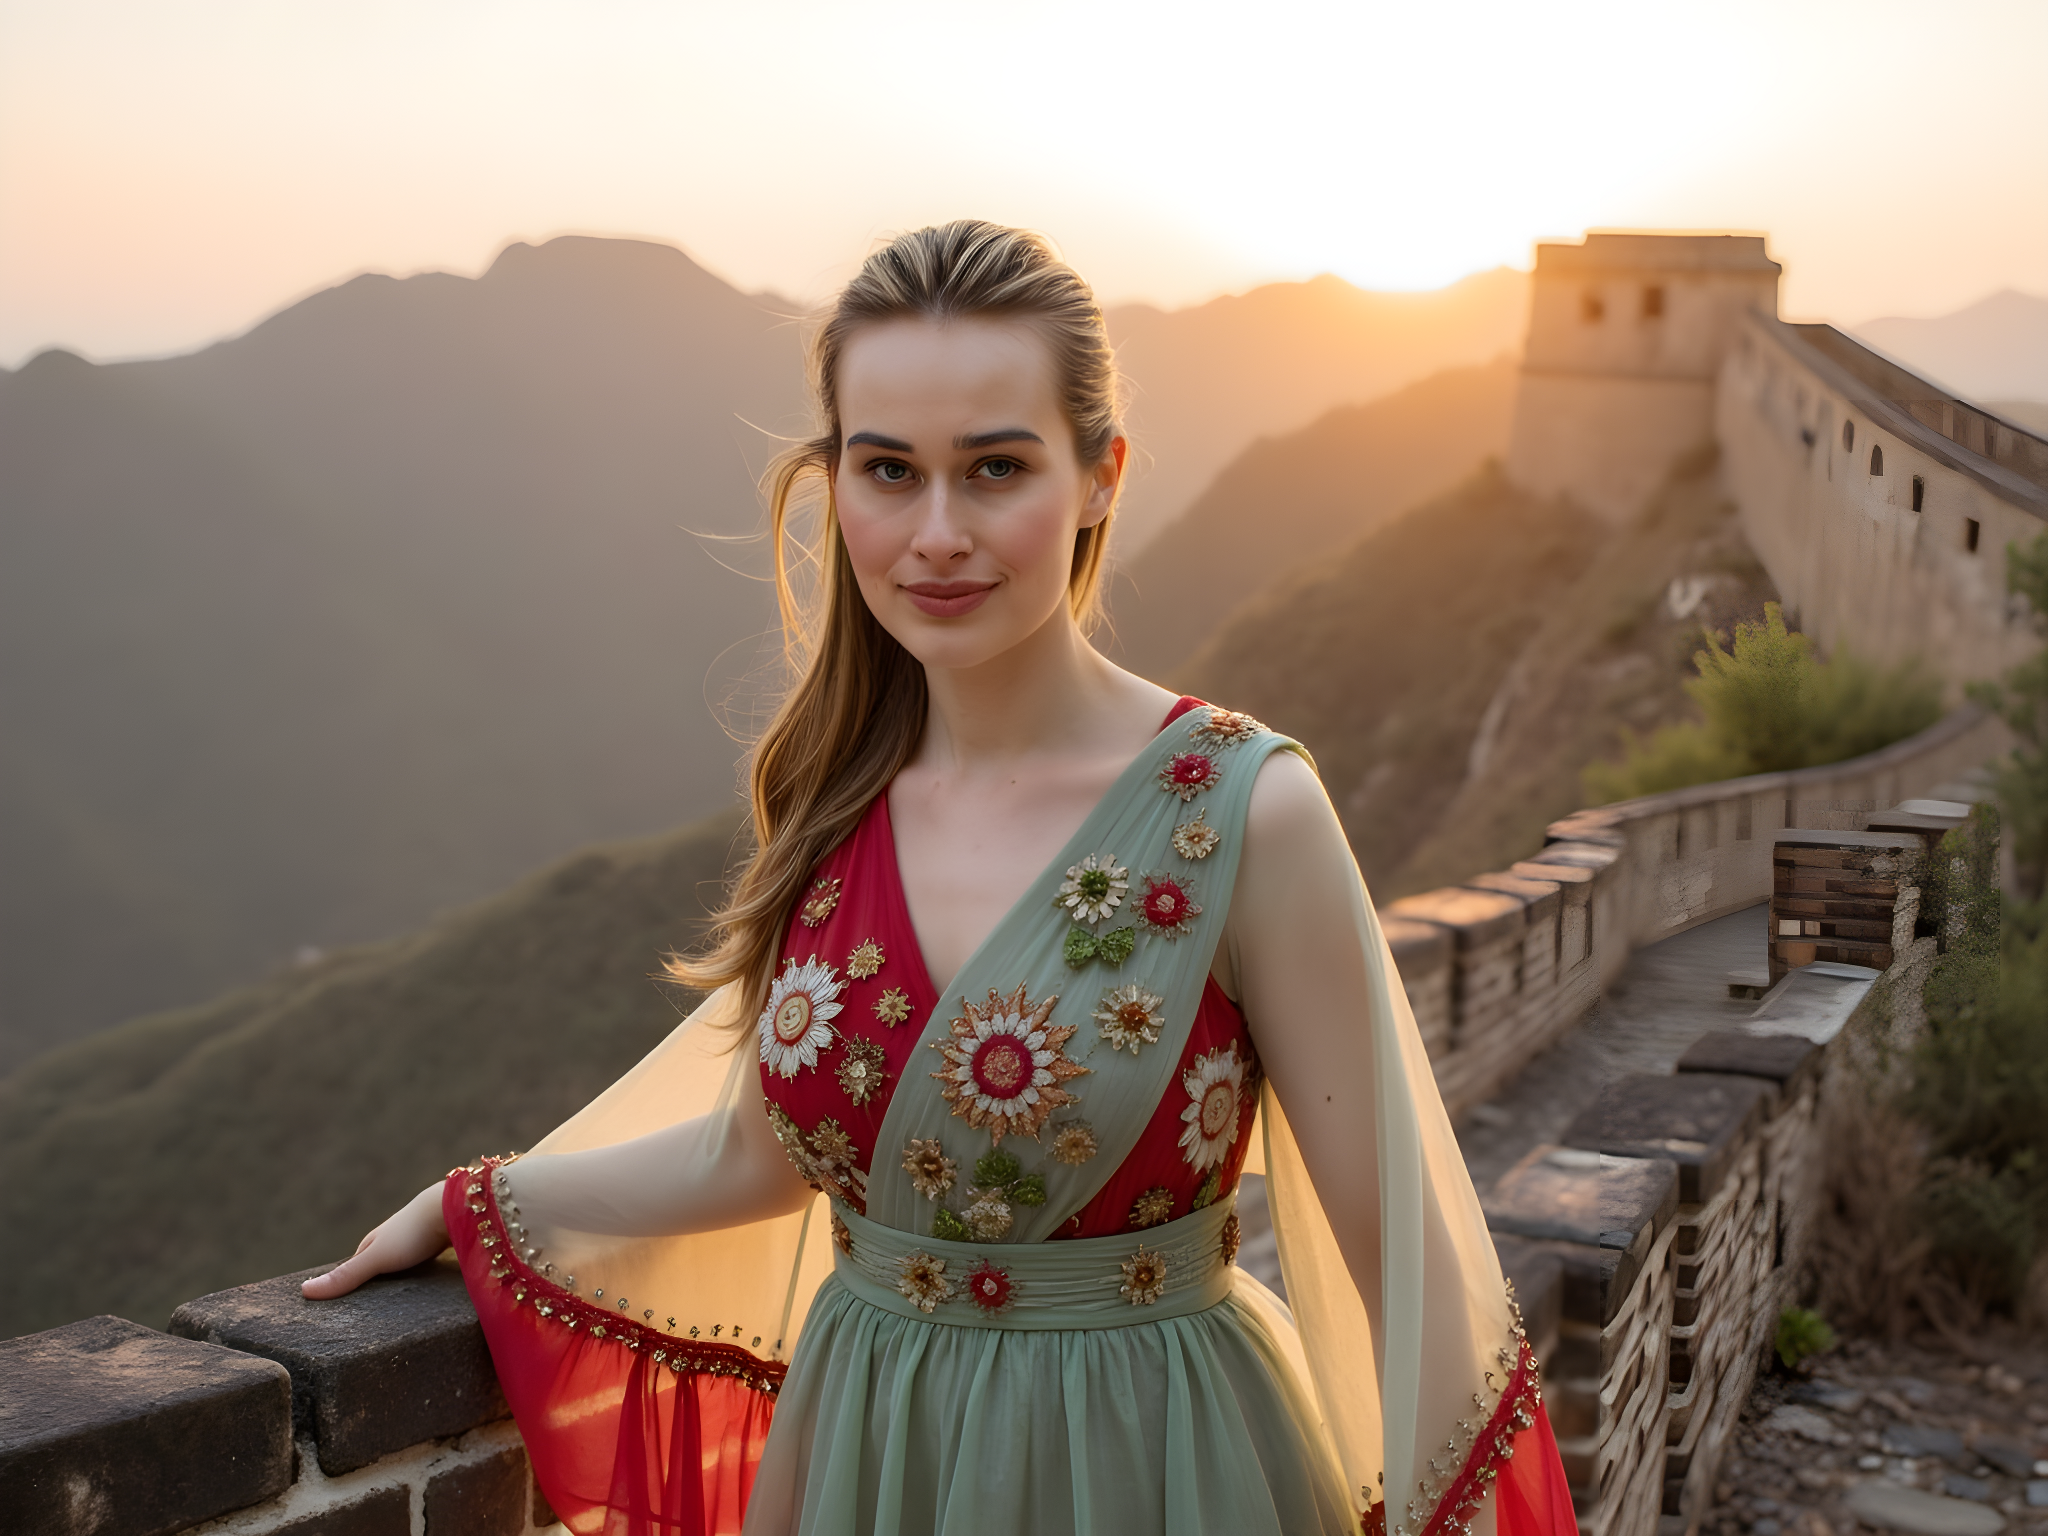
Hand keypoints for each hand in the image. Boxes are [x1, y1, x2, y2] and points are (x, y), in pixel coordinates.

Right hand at [301, 1181, 449, 1298]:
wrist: (456, 1208)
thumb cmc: (413, 1232)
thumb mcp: (376, 1258)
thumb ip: (346, 1276)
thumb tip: (304, 1291)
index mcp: (373, 1242)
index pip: (352, 1269)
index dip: (344, 1287)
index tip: (336, 1312)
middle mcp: (392, 1240)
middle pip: (377, 1268)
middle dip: (372, 1287)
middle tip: (367, 1316)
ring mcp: (416, 1242)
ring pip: (401, 1267)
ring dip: (398, 1283)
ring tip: (396, 1309)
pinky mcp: (439, 1246)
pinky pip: (424, 1267)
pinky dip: (419, 1279)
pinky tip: (424, 1292)